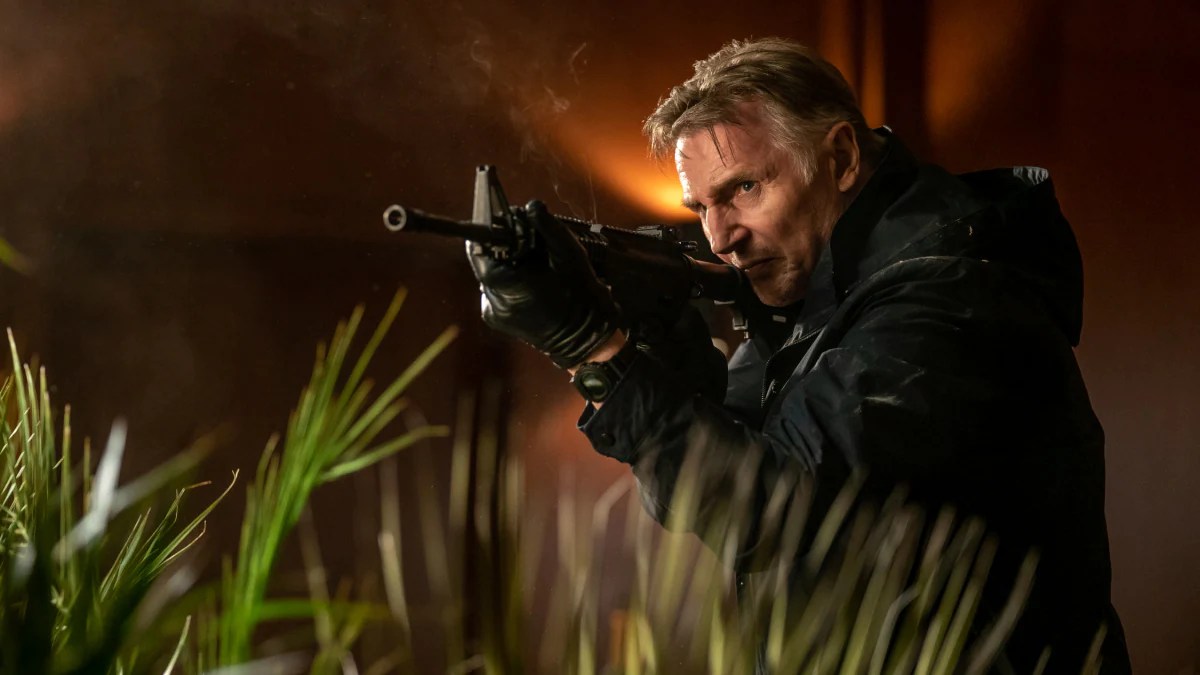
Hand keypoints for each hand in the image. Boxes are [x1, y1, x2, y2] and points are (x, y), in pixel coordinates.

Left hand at [467, 200, 618, 367]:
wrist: (587, 341)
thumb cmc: (580, 298)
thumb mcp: (569, 255)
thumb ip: (547, 227)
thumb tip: (530, 207)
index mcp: (507, 286)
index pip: (479, 251)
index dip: (490, 231)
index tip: (503, 220)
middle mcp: (493, 302)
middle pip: (487, 262)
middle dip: (504, 248)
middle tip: (528, 242)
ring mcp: (494, 313)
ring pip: (493, 275)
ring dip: (509, 264)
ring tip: (535, 265)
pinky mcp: (498, 320)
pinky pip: (498, 290)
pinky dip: (512, 281)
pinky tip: (532, 282)